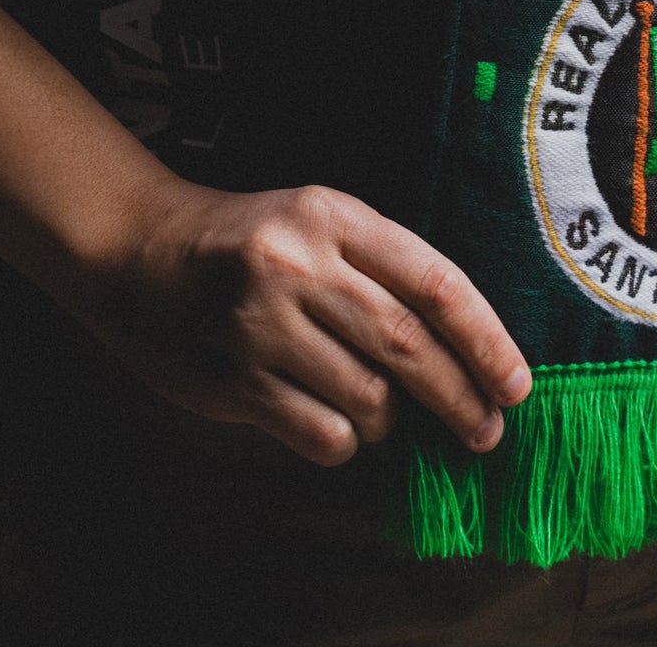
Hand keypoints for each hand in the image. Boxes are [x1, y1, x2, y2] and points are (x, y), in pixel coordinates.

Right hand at [67, 177, 532, 466]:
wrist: (140, 249)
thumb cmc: (251, 241)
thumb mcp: (317, 222)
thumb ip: (381, 271)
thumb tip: (468, 353)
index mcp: (333, 216)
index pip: (434, 282)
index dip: (486, 339)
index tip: (517, 385)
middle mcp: (299, 264)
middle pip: (409, 346)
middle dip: (461, 397)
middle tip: (486, 432)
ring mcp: (262, 324)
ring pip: (369, 398)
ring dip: (390, 420)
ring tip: (382, 411)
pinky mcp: (233, 379)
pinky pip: (322, 433)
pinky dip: (344, 440)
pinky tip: (333, 423)